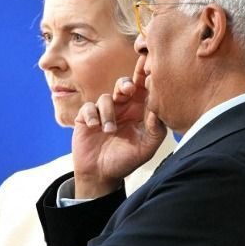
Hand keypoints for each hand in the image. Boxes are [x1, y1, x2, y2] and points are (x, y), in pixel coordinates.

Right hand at [71, 56, 166, 197]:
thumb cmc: (126, 160)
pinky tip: (94, 127)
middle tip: (129, 89)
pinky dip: (91, 116)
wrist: (100, 174)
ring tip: (110, 131)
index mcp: (139, 112)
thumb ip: (156, 130)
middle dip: (126, 84)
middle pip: (124, 85)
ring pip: (106, 98)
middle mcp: (122, 108)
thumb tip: (158, 111)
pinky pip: (88, 107)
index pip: (144, 89)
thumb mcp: (146, 148)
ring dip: (108, 113)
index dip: (146, 77)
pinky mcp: (87, 117)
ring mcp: (104, 112)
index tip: (149, 71)